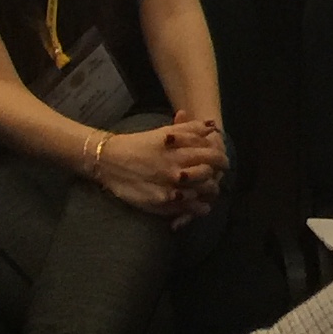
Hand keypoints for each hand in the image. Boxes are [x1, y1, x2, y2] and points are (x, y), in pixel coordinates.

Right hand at [87, 119, 225, 218]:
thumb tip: (212, 125)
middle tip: (219, 175)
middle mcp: (175, 165)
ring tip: (211, 190)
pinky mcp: (162, 202)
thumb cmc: (138, 144)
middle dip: (217, 174)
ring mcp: (169, 185)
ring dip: (210, 191)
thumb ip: (188, 129)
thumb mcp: (163, 132)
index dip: (220, 157)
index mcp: (177, 147)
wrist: (109, 161)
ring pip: (201, 191)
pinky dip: (198, 207)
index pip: (210, 153)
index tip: (222, 161)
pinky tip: (201, 205)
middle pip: (208, 171)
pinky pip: (188, 207)